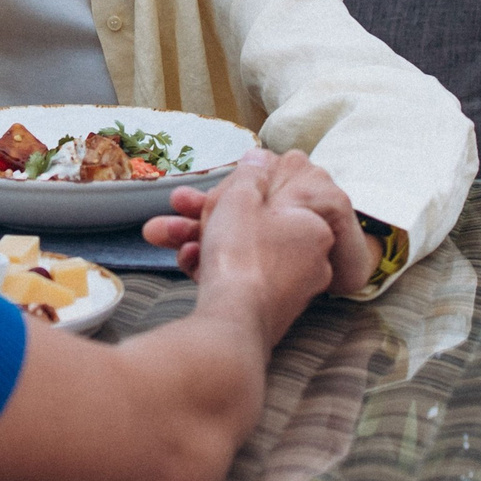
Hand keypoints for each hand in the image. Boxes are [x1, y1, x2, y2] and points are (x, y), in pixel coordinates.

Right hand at [143, 148, 337, 346]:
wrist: (232, 324)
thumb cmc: (240, 255)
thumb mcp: (240, 199)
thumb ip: (250, 174)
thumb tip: (260, 156)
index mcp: (314, 227)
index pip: (280, 195)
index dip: (243, 188)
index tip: (217, 188)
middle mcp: (311, 259)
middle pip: (256, 225)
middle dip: (211, 217)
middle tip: (179, 209)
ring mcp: (291, 289)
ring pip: (242, 252)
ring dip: (204, 241)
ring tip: (166, 235)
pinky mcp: (270, 312)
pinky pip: (239, 279)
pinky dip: (213, 268)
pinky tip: (186, 261)